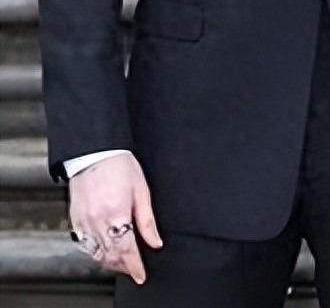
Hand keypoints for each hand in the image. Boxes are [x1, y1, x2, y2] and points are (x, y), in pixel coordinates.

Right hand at [68, 152, 162, 283]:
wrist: (94, 153)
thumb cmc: (120, 166)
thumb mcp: (142, 190)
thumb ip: (147, 220)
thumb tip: (155, 242)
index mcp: (116, 213)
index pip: (126, 250)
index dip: (135, 266)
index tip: (141, 275)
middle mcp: (97, 221)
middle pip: (110, 256)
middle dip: (123, 266)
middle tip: (134, 269)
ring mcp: (83, 223)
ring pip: (96, 254)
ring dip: (110, 261)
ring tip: (123, 261)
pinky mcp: (75, 221)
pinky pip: (85, 245)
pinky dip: (96, 252)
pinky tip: (106, 248)